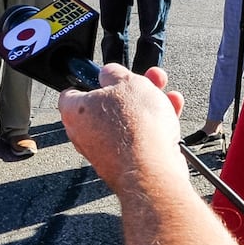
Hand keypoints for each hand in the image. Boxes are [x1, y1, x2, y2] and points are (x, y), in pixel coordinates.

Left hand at [58, 66, 185, 194]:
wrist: (152, 170)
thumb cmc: (135, 127)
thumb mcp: (127, 82)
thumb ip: (115, 73)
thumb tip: (109, 73)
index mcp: (74, 111)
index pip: (71, 91)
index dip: (90, 80)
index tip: (107, 76)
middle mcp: (84, 133)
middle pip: (106, 104)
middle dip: (131, 90)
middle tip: (147, 80)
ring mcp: (104, 150)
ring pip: (126, 120)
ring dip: (147, 104)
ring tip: (166, 94)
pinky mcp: (124, 162)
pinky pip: (137, 137)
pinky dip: (153, 125)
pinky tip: (171, 112)